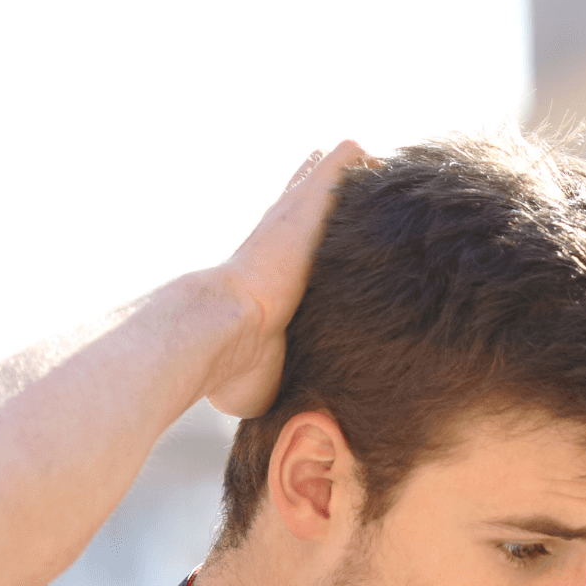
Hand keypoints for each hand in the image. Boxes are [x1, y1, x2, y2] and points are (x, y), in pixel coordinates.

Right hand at [204, 142, 370, 418]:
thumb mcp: (265, 384)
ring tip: (361, 155)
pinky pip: (331, 175)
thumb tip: (295, 439)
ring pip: (315, 188)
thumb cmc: (234, 369)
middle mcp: (274, 248)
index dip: (294, 243)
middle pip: (295, 209)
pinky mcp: (301, 210)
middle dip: (313, 190)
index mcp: (264, 283)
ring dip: (335, 172)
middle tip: (330, 167)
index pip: (281, 255)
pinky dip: (349, 160)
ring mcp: (286, 227)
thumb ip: (282, 395)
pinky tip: (365, 146)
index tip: (303, 232)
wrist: (220, 332)